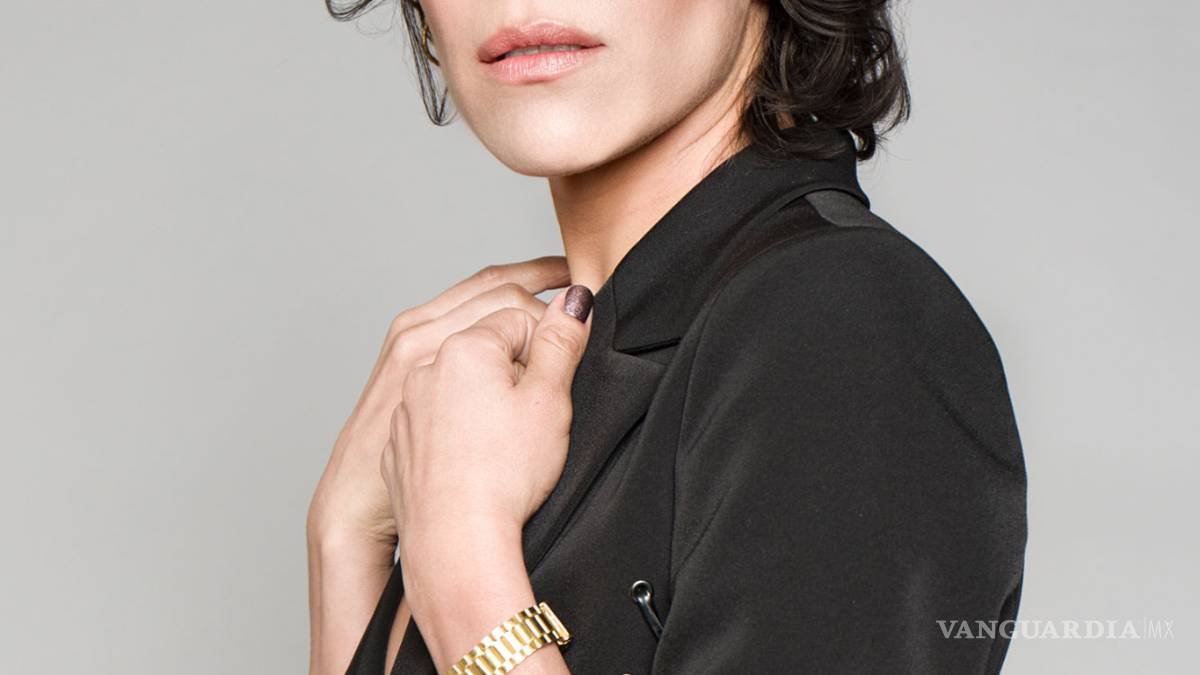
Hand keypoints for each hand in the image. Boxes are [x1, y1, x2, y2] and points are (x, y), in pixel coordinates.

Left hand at [382, 283, 594, 555]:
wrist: (454, 542)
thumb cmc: (503, 476)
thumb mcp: (550, 400)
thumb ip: (561, 342)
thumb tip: (574, 300)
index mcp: (464, 346)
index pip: (520, 317)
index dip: (549, 343)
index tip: (562, 376)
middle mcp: (425, 366)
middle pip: (485, 340)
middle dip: (519, 356)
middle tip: (542, 397)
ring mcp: (407, 406)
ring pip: (457, 378)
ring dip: (487, 387)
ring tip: (513, 430)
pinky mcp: (401, 443)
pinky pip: (436, 415)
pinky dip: (460, 421)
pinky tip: (480, 451)